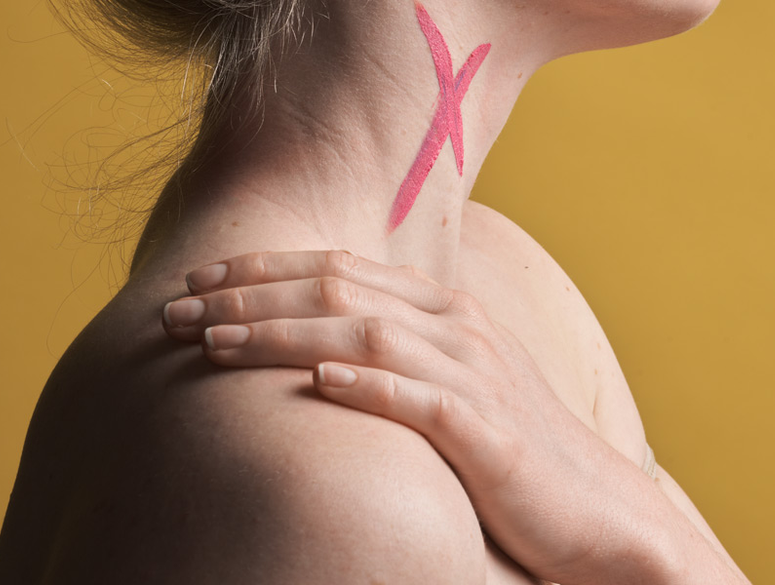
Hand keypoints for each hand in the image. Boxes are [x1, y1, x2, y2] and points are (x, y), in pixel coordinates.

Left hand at [161, 251, 673, 583]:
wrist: (599, 506)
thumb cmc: (511, 447)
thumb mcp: (453, 381)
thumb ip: (395, 351)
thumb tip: (313, 347)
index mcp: (446, 308)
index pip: (340, 268)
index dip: (263, 268)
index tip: (197, 277)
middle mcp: (460, 327)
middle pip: (339, 291)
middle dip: (249, 295)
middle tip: (176, 310)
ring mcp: (477, 376)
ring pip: (366, 336)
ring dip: (283, 334)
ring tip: (213, 343)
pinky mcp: (491, 435)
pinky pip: (421, 400)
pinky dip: (367, 385)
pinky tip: (316, 382)